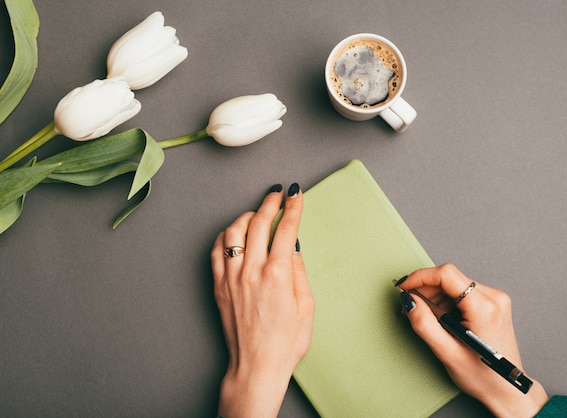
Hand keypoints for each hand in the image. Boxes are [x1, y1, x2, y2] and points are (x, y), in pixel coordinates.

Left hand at [211, 183, 314, 417]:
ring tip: (255, 213)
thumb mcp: (307, 307)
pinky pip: (216, 251)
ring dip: (245, 216)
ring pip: (233, 232)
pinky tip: (234, 235)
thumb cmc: (285, 343)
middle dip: (270, 203)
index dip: (293, 207)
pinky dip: (225, 236)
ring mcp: (231, 278)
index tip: (296, 193)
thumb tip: (294, 247)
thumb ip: (300, 272)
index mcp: (279, 275)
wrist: (257, 367)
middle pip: (258, 223)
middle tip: (277, 193)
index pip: (286, 229)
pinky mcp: (218, 287)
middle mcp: (252, 271)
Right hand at [396, 263, 547, 416]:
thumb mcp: (447, 353)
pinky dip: (447, 302)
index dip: (420, 277)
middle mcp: (494, 297)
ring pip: (454, 284)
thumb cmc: (483, 376)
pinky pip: (462, 292)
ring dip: (436, 298)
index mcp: (484, 308)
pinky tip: (442, 319)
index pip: (446, 274)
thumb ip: (424, 324)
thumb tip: (409, 301)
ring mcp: (496, 298)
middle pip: (449, 278)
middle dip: (426, 291)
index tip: (404, 286)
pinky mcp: (493, 302)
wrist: (507, 389)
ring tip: (428, 319)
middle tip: (412, 308)